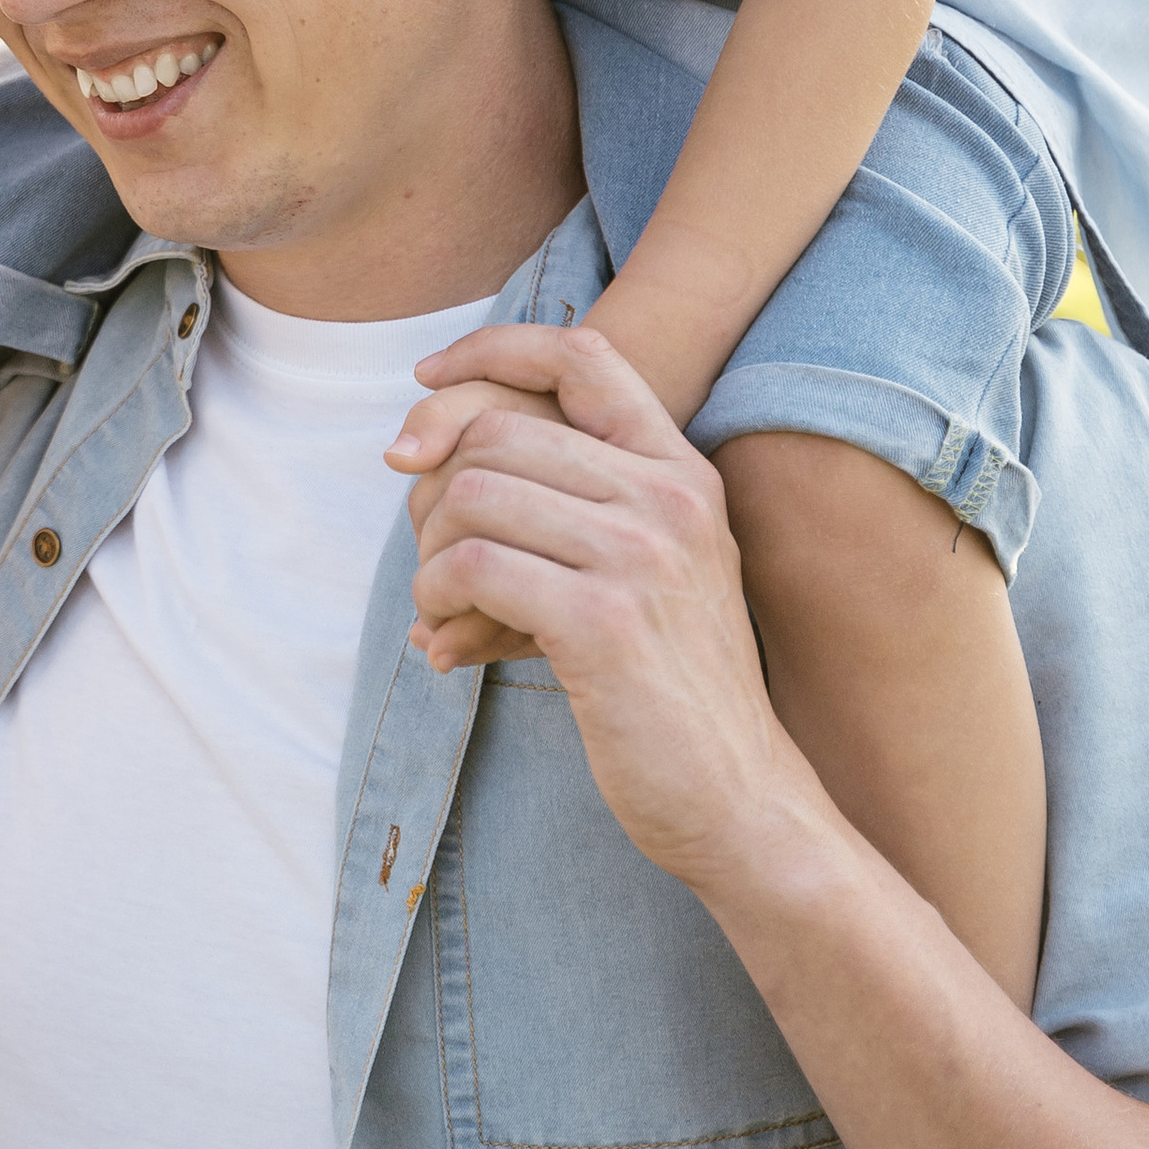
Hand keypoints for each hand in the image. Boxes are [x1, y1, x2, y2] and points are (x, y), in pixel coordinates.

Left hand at [384, 323, 802, 889]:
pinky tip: (442, 635)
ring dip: (429, 553)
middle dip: (435, 492)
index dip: (491, 349)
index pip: (581, 354)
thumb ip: (565, 506)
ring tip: (438, 605)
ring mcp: (641, 555)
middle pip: (496, 431)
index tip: (426, 377)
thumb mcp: (641, 574)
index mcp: (682, 473)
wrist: (736, 799)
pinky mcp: (603, 621)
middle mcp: (669, 497)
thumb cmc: (664, 690)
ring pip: (471, 493)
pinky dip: (436, 596)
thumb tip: (412, 457)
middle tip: (433, 560)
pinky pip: (472, 565)